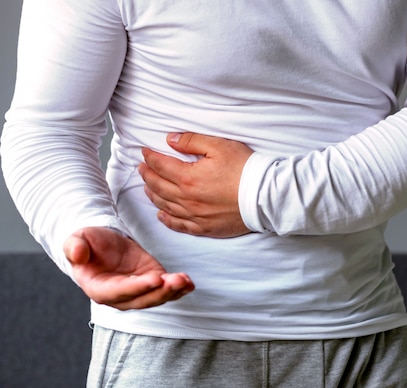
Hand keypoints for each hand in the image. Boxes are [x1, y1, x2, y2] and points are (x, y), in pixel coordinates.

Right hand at [63, 227, 193, 309]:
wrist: (101, 243)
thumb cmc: (87, 243)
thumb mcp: (77, 239)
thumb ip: (75, 247)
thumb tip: (76, 253)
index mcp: (99, 288)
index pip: (119, 292)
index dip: (137, 287)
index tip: (154, 279)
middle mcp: (119, 296)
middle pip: (141, 299)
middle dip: (160, 292)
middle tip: (175, 281)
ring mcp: (137, 292)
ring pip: (156, 297)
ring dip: (172, 291)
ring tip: (184, 280)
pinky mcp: (151, 283)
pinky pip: (165, 290)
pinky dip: (178, 289)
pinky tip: (189, 283)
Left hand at [139, 132, 253, 237]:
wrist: (265, 197)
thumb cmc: (245, 169)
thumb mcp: (219, 146)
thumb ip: (191, 141)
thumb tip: (170, 140)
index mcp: (188, 177)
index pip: (160, 166)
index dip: (150, 157)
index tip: (144, 152)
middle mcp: (187, 199)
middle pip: (158, 186)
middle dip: (147, 175)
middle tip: (141, 168)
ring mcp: (195, 215)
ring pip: (165, 206)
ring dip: (153, 195)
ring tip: (147, 188)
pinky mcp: (205, 227)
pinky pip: (179, 225)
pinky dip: (167, 219)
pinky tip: (161, 215)